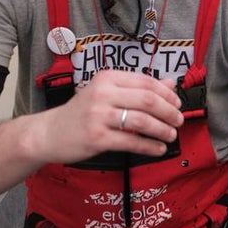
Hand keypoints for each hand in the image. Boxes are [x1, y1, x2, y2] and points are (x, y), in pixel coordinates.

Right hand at [34, 70, 183, 165]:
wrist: (49, 132)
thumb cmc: (82, 112)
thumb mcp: (108, 93)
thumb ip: (137, 88)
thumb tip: (170, 84)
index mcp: (108, 78)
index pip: (146, 81)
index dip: (166, 93)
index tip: (177, 103)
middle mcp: (103, 94)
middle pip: (147, 100)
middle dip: (169, 111)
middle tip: (178, 120)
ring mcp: (99, 116)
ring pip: (141, 121)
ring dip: (162, 129)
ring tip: (171, 135)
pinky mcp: (96, 138)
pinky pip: (130, 142)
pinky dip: (149, 146)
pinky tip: (158, 149)